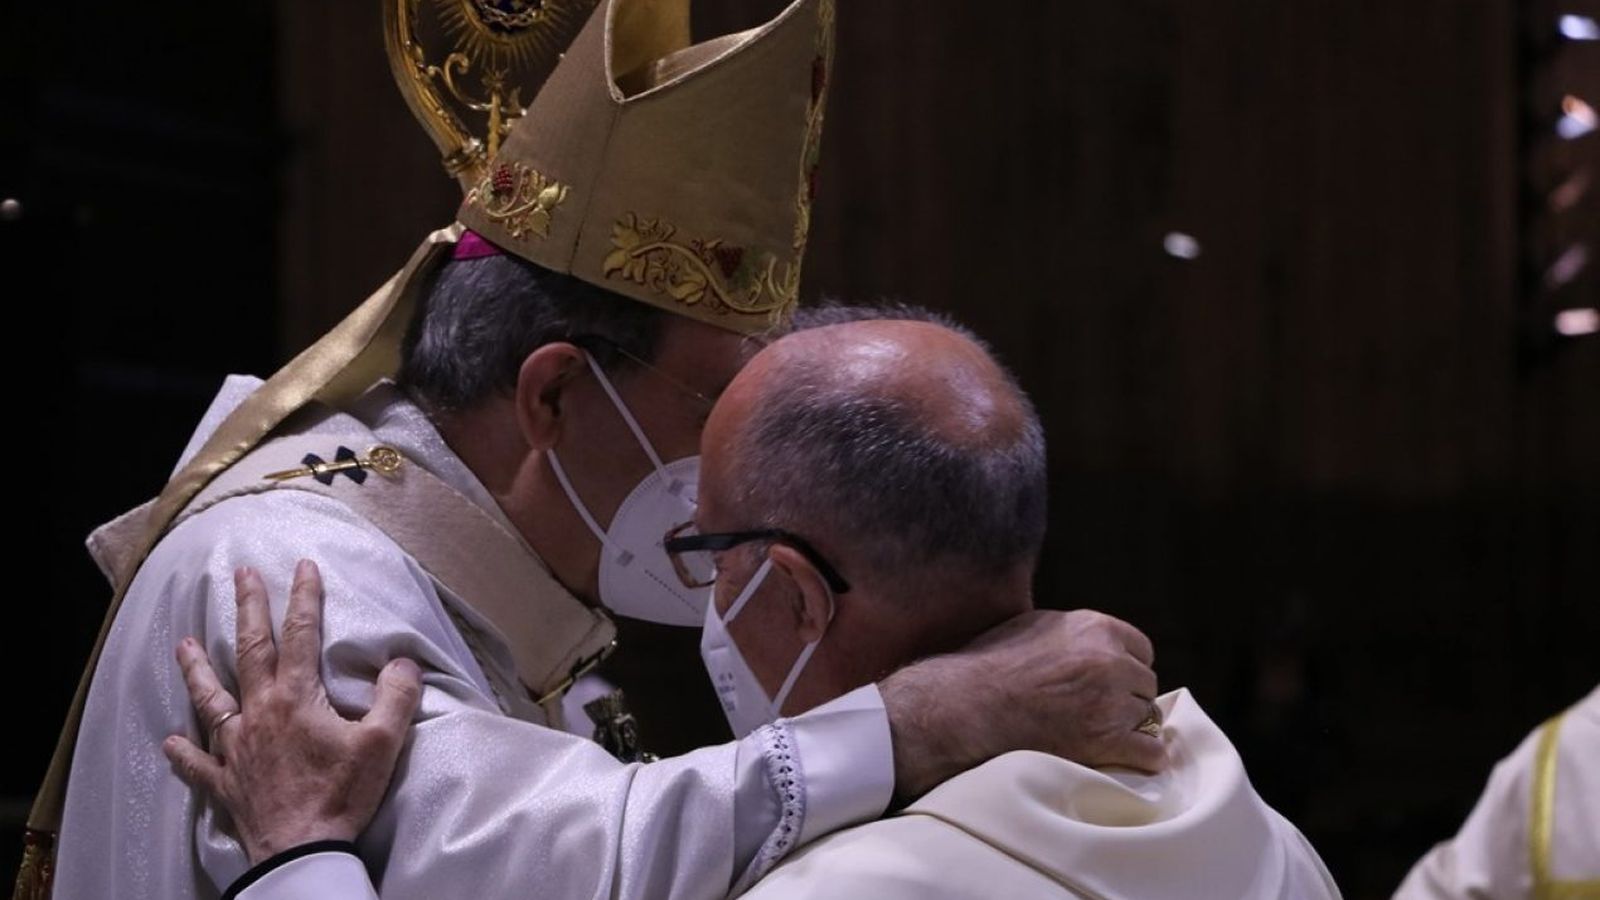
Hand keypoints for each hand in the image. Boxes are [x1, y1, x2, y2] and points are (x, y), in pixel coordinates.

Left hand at [162, 560, 422, 864]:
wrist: (301, 850)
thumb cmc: (342, 794)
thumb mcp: (383, 743)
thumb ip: (395, 697)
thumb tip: (402, 662)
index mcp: (296, 698)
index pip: (301, 634)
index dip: (304, 597)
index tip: (302, 565)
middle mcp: (259, 712)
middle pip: (250, 651)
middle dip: (248, 609)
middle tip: (241, 575)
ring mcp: (236, 747)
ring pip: (210, 698)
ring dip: (197, 668)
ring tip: (183, 643)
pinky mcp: (225, 782)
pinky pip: (197, 763)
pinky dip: (182, 751)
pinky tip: (168, 741)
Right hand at [879, 609, 1162, 800]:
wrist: (966, 708)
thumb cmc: (989, 666)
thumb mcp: (1034, 627)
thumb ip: (1074, 631)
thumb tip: (1095, 641)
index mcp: (1095, 628)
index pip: (1141, 649)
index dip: (1126, 667)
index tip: (1113, 682)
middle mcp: (1110, 661)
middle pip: (1144, 684)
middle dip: (1126, 697)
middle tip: (1099, 711)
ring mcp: (1110, 703)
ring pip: (1145, 717)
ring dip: (1127, 726)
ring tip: (1098, 733)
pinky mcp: (1106, 741)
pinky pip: (1150, 752)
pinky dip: (1142, 757)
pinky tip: (1129, 757)